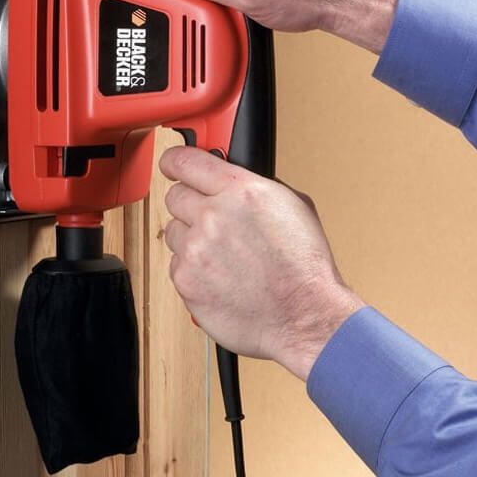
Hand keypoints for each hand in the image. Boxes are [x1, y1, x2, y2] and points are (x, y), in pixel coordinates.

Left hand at [159, 146, 364, 379]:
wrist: (304, 314)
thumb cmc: (304, 267)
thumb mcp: (293, 206)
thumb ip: (255, 187)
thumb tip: (234, 182)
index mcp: (241, 191)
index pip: (187, 162)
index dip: (175, 161)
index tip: (172, 165)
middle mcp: (213, 216)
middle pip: (174, 195)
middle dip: (190, 204)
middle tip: (208, 218)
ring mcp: (195, 250)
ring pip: (173, 231)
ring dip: (191, 239)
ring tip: (223, 255)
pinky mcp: (186, 281)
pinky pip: (176, 265)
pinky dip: (193, 270)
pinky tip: (220, 276)